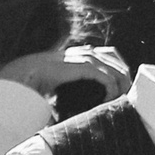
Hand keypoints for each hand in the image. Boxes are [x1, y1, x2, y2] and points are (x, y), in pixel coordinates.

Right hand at [0, 44, 128, 101]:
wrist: (28, 72)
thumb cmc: (43, 78)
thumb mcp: (67, 78)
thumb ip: (80, 81)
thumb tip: (93, 98)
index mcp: (86, 52)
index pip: (115, 59)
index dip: (122, 76)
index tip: (122, 93)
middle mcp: (90, 52)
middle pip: (121, 66)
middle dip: (126, 83)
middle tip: (125, 100)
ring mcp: (88, 57)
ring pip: (119, 72)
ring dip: (122, 89)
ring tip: (118, 102)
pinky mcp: (85, 66)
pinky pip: (108, 80)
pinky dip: (111, 92)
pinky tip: (105, 102)